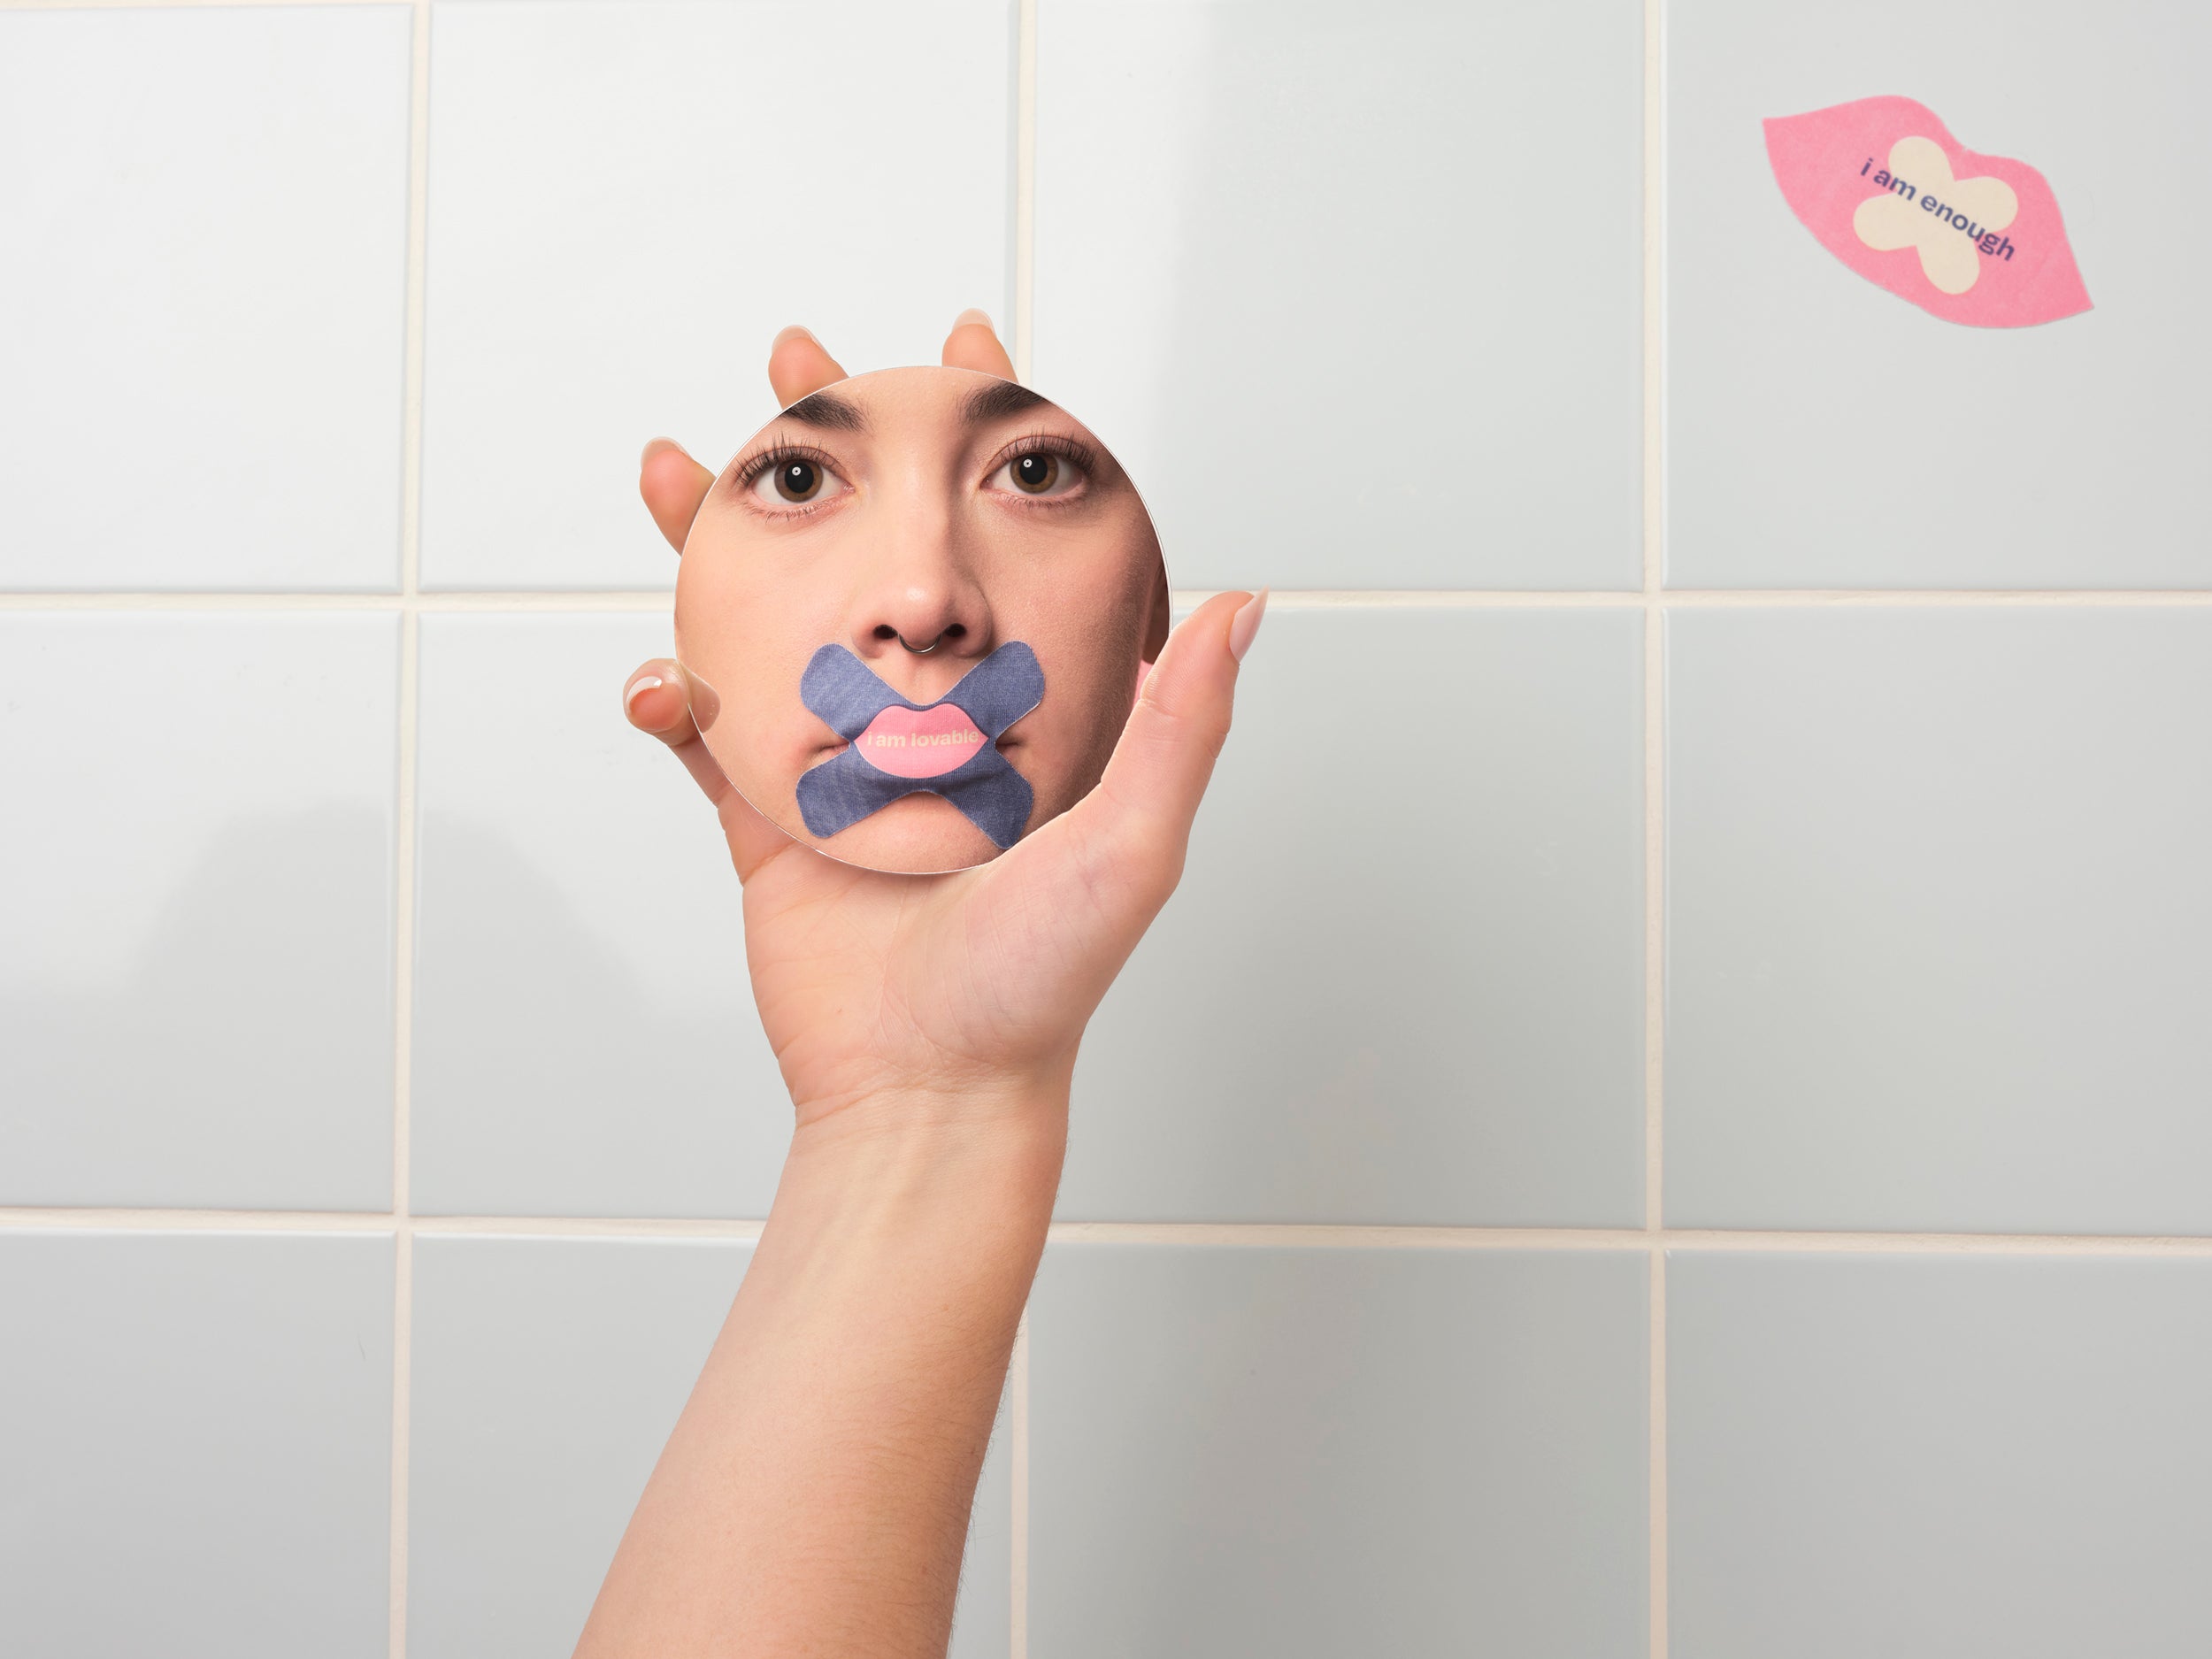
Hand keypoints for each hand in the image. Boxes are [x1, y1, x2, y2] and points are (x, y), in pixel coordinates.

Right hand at [620, 314, 1265, 1134]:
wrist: (930, 1093)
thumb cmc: (1040, 982)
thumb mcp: (1132, 843)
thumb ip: (1181, 720)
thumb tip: (1244, 599)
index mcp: (1023, 709)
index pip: (1002, 539)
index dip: (985, 439)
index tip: (969, 347)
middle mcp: (935, 722)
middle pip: (875, 548)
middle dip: (834, 450)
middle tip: (797, 366)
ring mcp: (847, 766)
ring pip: (772, 618)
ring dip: (720, 540)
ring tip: (675, 471)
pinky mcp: (774, 824)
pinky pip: (706, 739)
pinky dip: (669, 698)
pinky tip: (651, 678)